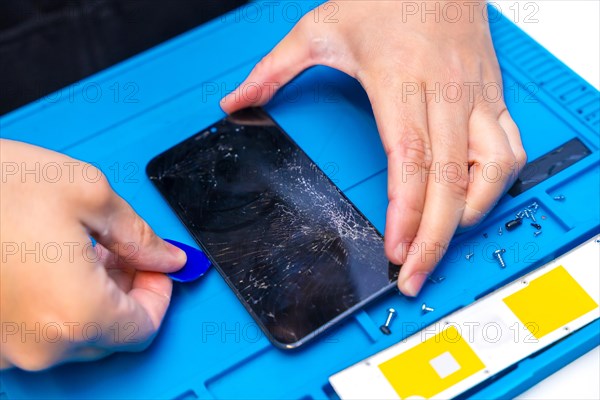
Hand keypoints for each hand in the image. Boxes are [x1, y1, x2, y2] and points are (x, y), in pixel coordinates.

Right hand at [0, 140, 185, 369]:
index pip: (145, 327)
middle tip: (124, 251)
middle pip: (112, 333)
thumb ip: (139, 236)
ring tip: (83, 249)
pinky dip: (56, 303)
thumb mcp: (87, 194)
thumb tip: (165, 257)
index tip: (157, 267)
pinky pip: (38, 330)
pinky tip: (50, 264)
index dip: (159, 293)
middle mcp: (40, 345)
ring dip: (92, 296)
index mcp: (76, 314)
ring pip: (75, 333)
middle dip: (127, 291)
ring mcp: (5, 348)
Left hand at [220, 1, 525, 295]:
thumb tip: (235, 101)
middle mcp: (442, 94)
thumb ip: (273, 70)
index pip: (408, 159)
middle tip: (414, 276)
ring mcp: (472, 96)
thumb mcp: (318, 28)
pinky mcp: (491, 96)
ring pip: (489, 168)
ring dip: (470, 215)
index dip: (406, 212)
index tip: (396, 250)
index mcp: (398, 82)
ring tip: (443, 244)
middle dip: (434, 238)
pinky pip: (510, 147)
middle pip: (447, 180)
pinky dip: (498, 183)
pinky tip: (475, 203)